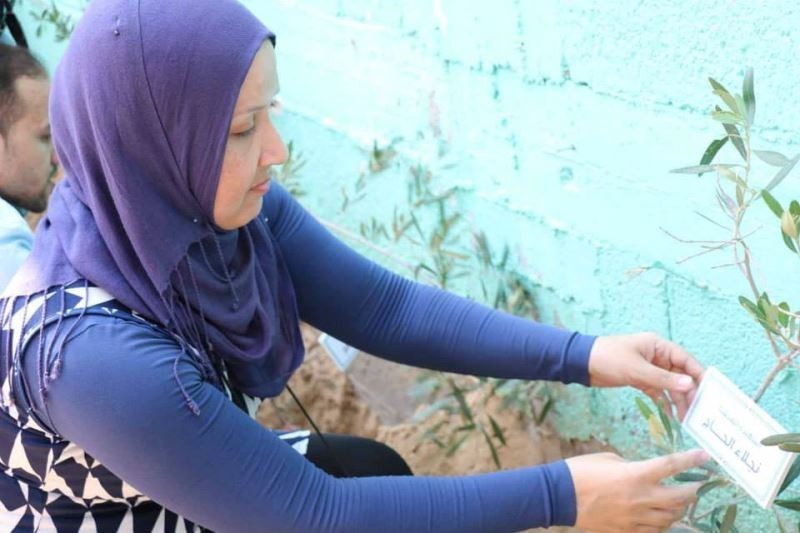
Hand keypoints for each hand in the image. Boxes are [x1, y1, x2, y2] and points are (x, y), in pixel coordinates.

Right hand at [565, 449, 708, 532]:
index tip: (705, 456)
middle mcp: (642, 498)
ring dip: (678, 509)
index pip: (672, 465)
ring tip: (678, 502)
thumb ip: (631, 465)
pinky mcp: (628, 531)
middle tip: (697, 484)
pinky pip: (654, 531)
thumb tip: (643, 472)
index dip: (692, 459)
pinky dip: (661, 523)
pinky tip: (659, 517)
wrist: (559, 497)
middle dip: (694, 490)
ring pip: (671, 517)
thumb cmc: (581, 471)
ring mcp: (636, 518)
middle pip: (681, 497)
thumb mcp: (609, 459)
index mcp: (637, 474)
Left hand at [588, 333, 703, 418]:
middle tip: (697, 412)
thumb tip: (690, 384)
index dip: (698, 375)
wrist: (582, 364)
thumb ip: (664, 379)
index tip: (709, 392)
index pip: (686, 360)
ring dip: (678, 401)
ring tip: (685, 419)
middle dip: (689, 393)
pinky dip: (664, 402)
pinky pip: (658, 391)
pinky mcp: (640, 379)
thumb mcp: (637, 370)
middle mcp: (657, 356)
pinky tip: (671, 416)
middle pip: (680, 375)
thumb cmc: (608, 358)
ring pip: (670, 386)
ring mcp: (649, 368)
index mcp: (658, 346)